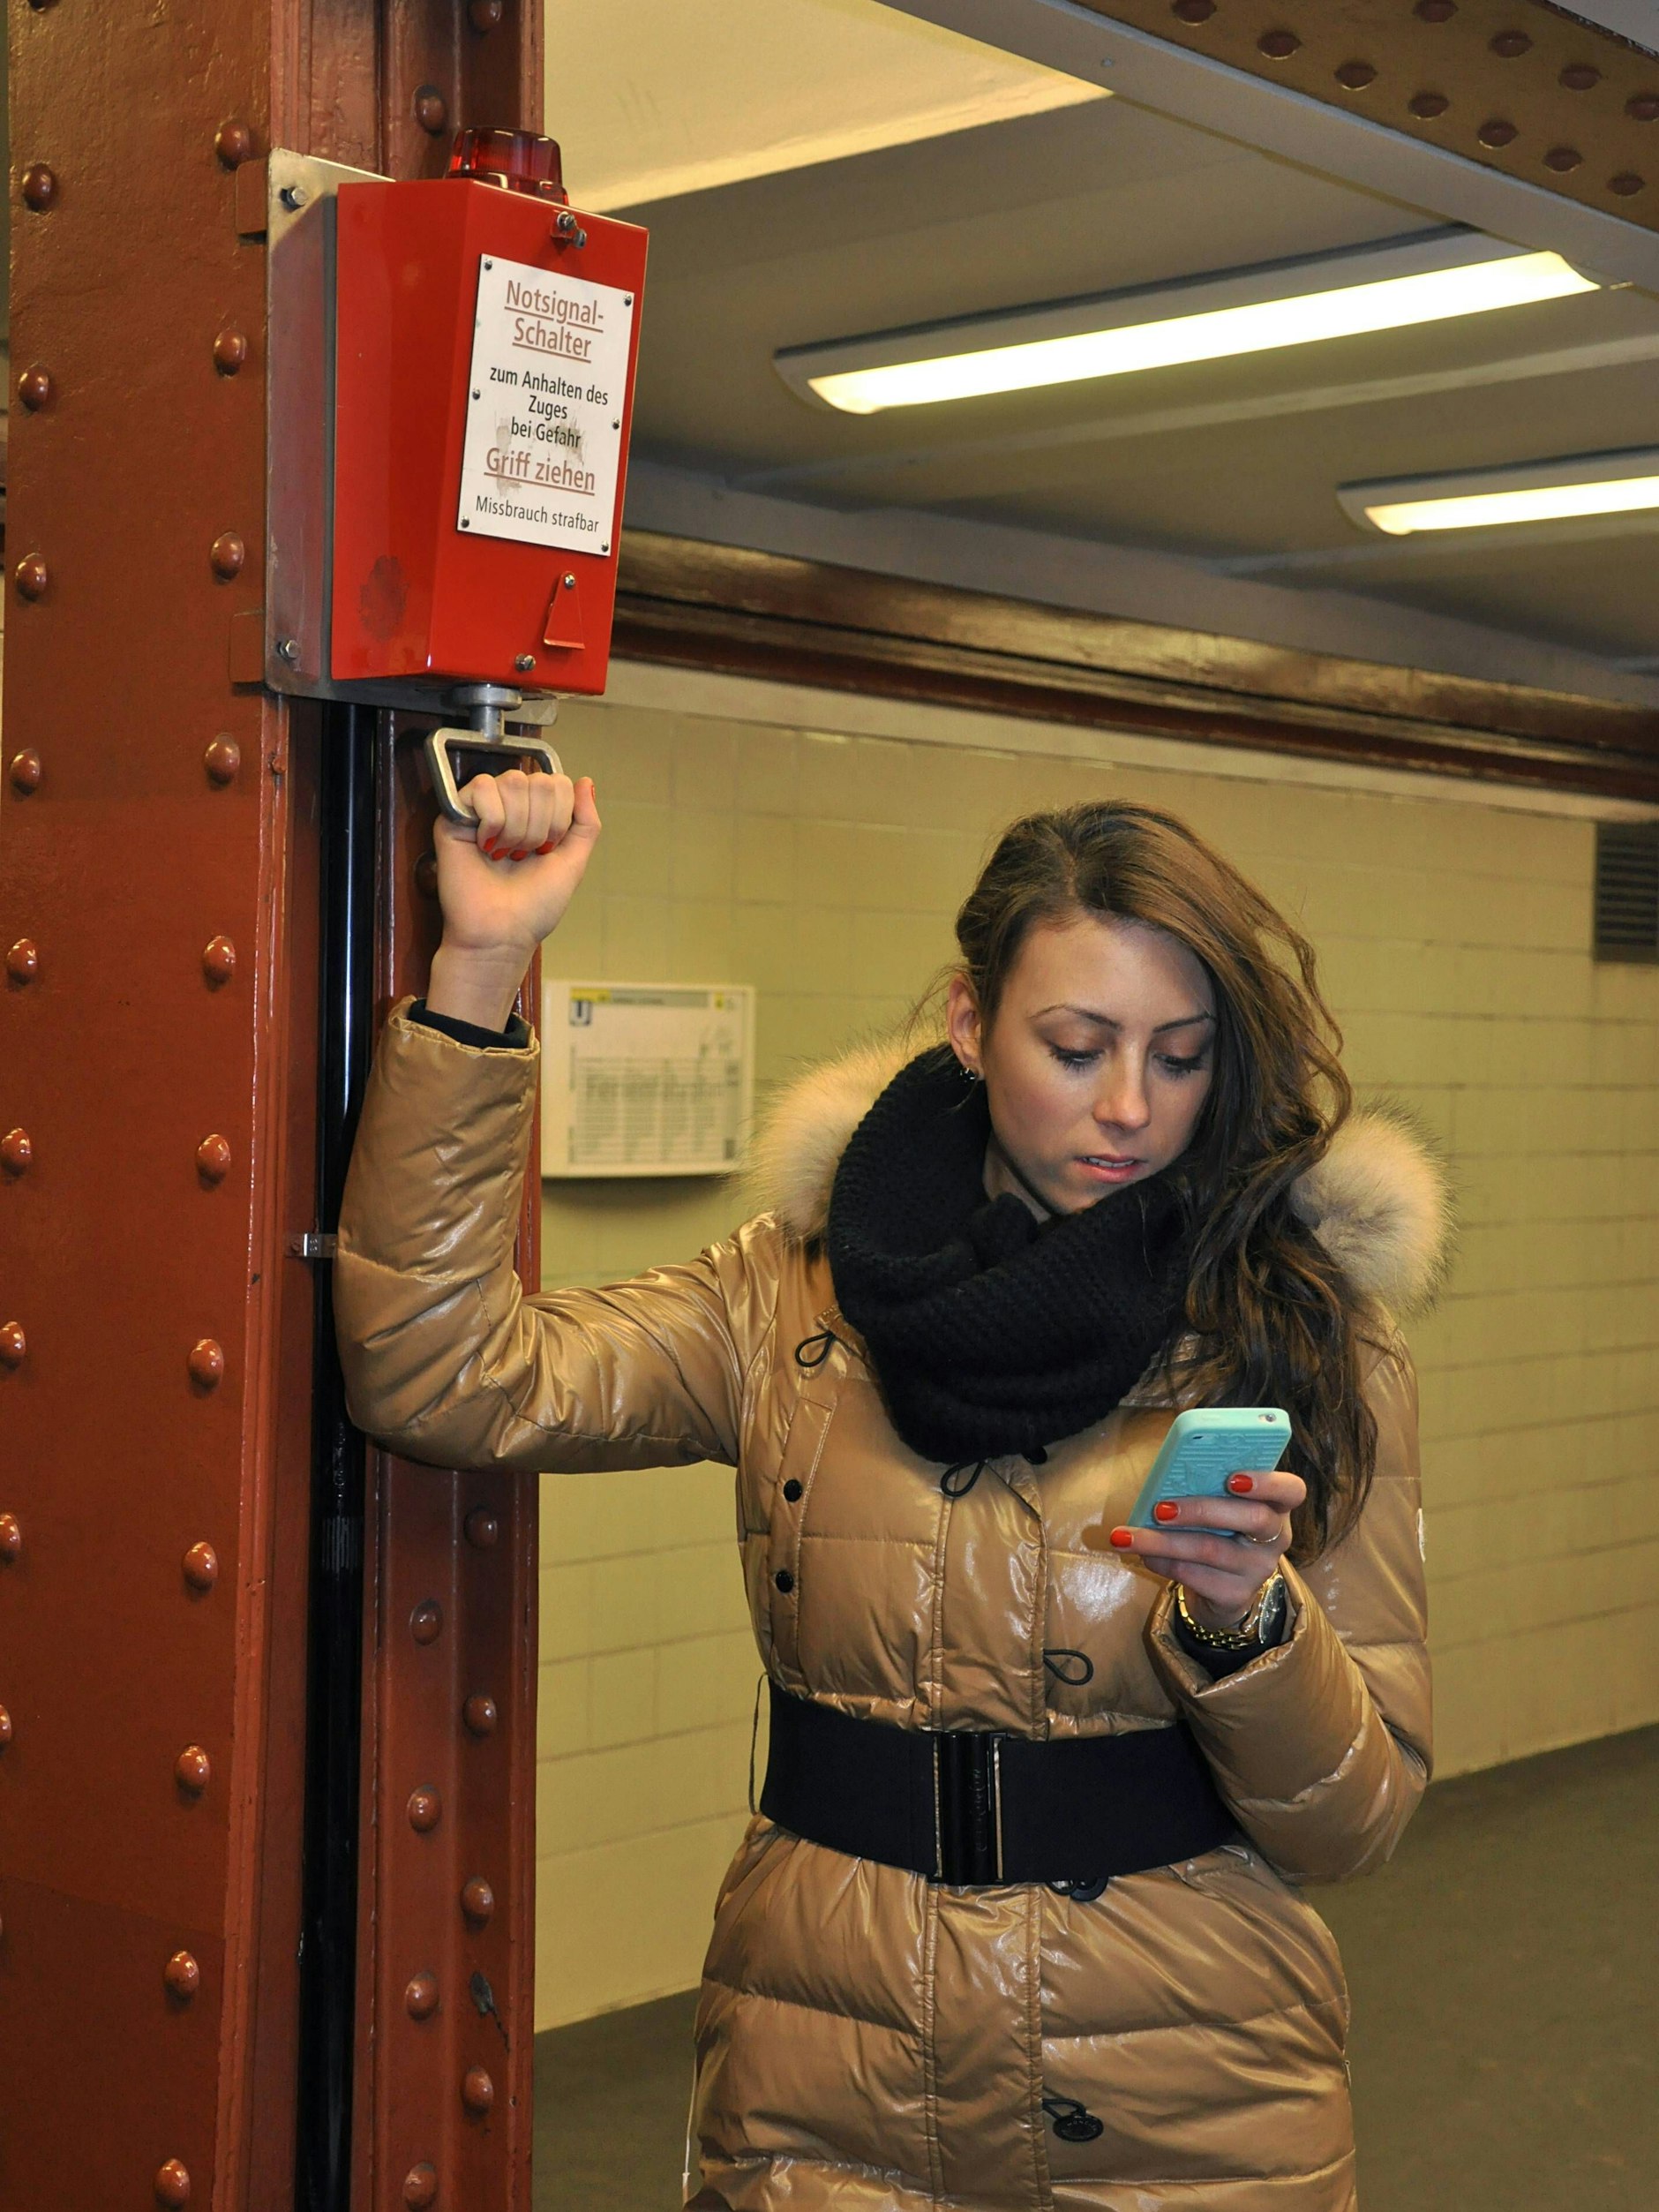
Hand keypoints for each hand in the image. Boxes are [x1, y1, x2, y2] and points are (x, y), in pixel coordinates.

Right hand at [427, 769, 600, 1029]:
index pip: (557, 782)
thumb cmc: (534, 906)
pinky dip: (492, 821)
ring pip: (511, 781)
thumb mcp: (573, 862)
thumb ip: (586, 822)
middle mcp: (509, 808)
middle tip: (524, 855)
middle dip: (540, 824)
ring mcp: (481, 809)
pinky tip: (485, 846)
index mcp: (536, 816)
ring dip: (517, 826)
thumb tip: (585, 781)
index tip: (547, 850)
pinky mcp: (454, 815)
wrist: (501, 933)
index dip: (560, 816)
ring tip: (505, 855)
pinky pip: (481, 787)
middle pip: (537, 780)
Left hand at [1096, 1468, 1305, 1630]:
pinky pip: (1195, 1575)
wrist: (1220, 1586)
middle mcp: (1276, 1538)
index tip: (1232, 1478)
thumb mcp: (1220, 1504)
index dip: (1267, 1482)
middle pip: (1252, 1518)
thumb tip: (1167, 1472)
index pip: (1292, 1490)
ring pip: (1212, 1549)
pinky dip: (1162, 1562)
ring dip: (1163, 1540)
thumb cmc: (1217, 1528)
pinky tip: (1143, 1554)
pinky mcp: (1236, 1594)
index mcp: (1276, 1505)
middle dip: (1202, 1509)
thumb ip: (1207, 1485)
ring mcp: (1258, 1569)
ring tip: (1126, 1536)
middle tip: (1160, 1508)